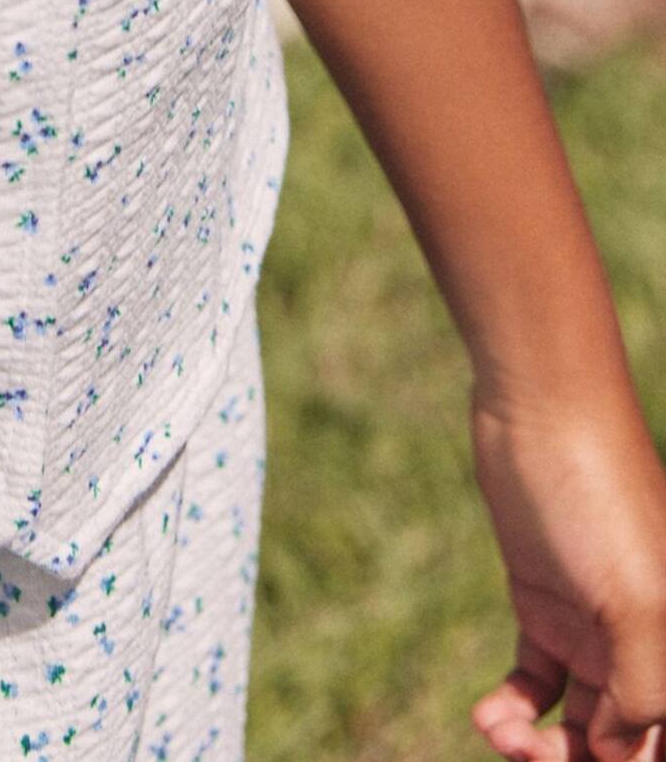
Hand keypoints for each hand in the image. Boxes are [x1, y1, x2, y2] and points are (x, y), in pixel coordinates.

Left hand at [470, 387, 665, 761]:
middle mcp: (644, 647)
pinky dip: (513, 709)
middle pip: (621, 743)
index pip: (660, 744)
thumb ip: (642, 690)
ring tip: (497, 731)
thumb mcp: (639, 601)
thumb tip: (613, 754)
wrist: (543, 409)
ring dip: (537, 746)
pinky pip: (536, 684)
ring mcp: (593, 628)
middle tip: (527, 754)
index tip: (583, 760)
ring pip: (577, 724)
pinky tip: (488, 713)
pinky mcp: (543, 604)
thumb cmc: (603, 495)